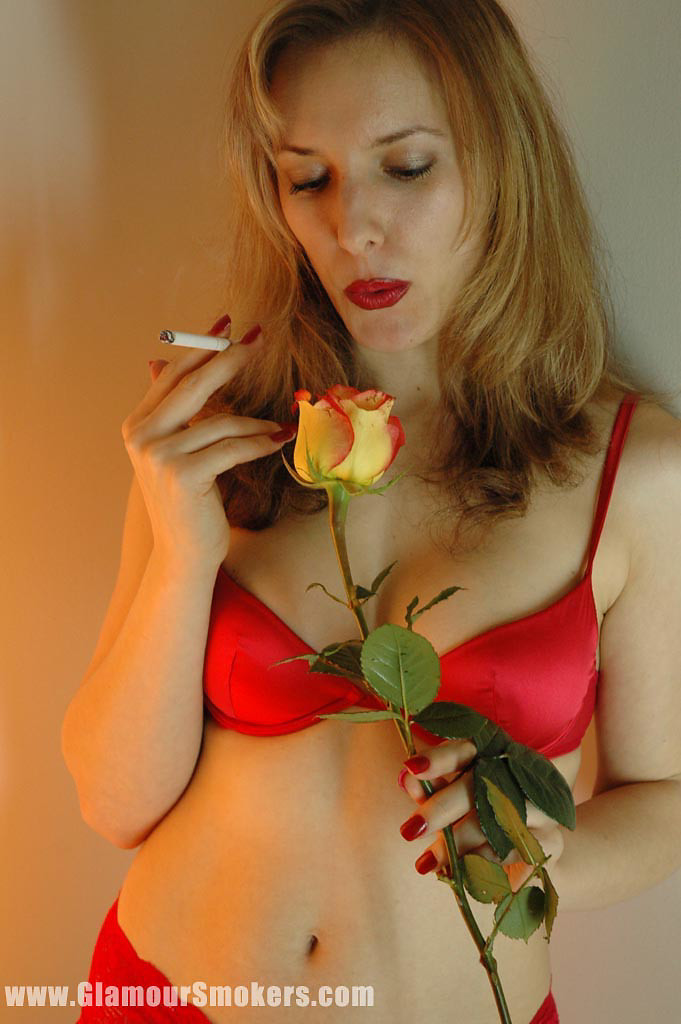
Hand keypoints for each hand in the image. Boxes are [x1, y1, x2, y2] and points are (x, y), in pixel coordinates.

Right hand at [122, 318, 294, 572]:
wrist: (182, 553)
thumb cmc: (187, 501)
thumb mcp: (174, 450)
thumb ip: (171, 410)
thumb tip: (158, 361)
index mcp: (138, 425)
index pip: (173, 375)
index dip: (201, 347)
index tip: (227, 324)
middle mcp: (142, 437)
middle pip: (193, 385)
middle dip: (230, 359)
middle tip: (260, 340)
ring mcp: (160, 456)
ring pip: (221, 422)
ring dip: (256, 423)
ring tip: (278, 426)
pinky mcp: (184, 475)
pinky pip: (233, 447)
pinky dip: (260, 443)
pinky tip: (279, 440)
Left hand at [397, 741, 564, 888]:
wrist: (539, 840)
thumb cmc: (485, 810)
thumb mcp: (457, 795)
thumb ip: (433, 788)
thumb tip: (406, 779)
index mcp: (493, 753)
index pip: (465, 749)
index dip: (438, 758)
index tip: (411, 769)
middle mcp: (519, 775)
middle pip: (478, 788)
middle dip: (440, 811)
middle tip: (409, 831)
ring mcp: (539, 808)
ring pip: (494, 824)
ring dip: (458, 844)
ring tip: (427, 862)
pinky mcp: (550, 842)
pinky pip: (512, 855)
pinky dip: (484, 864)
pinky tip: (462, 872)